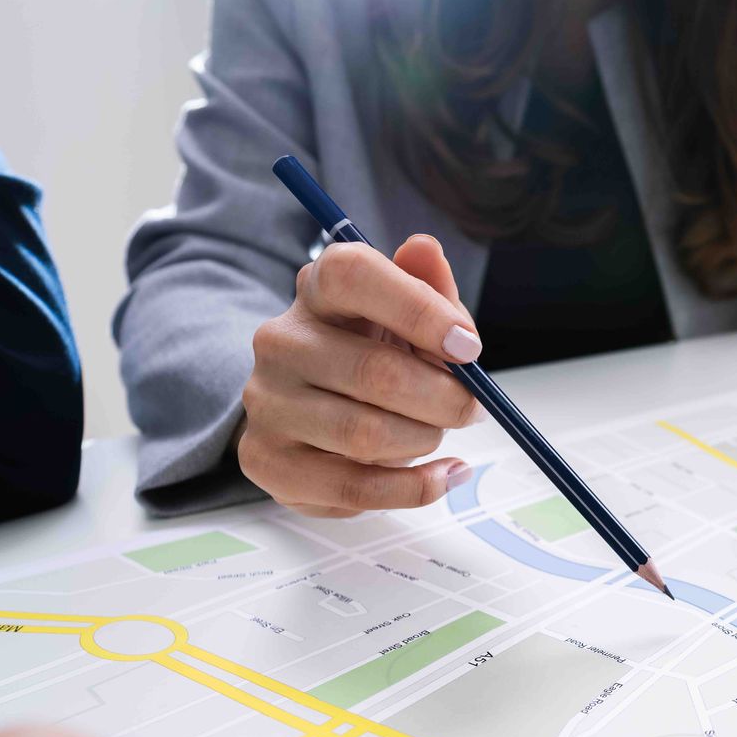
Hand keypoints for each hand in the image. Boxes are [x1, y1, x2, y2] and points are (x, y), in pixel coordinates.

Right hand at [242, 234, 485, 517]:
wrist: (314, 414)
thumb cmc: (375, 355)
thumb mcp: (412, 319)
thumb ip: (429, 290)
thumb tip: (425, 248)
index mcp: (317, 290)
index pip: (353, 275)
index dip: (418, 309)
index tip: (469, 346)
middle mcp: (280, 340)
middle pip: (373, 372)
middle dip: (442, 399)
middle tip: (470, 409)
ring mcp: (266, 402)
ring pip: (364, 434)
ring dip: (423, 441)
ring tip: (435, 435)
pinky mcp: (266, 461)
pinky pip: (352, 488)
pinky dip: (414, 488)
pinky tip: (441, 476)